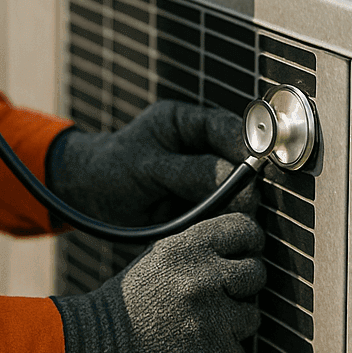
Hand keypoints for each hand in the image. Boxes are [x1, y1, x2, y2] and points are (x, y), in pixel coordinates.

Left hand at [47, 101, 255, 226]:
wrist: (89, 199)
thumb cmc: (112, 170)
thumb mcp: (148, 167)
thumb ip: (192, 172)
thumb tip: (242, 184)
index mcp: (187, 123)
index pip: (231, 129)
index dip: (250, 147)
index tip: (261, 167)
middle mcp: (202, 147)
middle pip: (240, 161)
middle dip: (246, 182)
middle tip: (249, 202)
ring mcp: (205, 177)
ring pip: (237, 191)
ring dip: (239, 206)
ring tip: (236, 219)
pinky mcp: (203, 205)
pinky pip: (223, 213)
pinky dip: (225, 222)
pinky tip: (224, 230)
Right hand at [53, 213, 264, 352]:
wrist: (99, 345)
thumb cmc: (133, 300)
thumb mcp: (162, 257)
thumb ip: (202, 249)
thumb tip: (247, 247)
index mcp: (189, 246)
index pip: (245, 229)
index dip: (250, 243)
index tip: (247, 254)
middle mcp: (202, 277)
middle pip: (257, 274)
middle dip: (242, 287)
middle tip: (219, 298)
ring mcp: (209, 317)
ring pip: (251, 316)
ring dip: (231, 325)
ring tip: (199, 326)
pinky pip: (237, 352)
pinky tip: (193, 348)